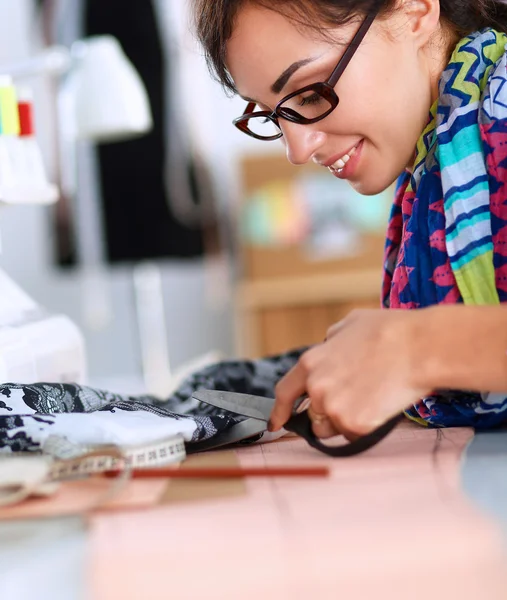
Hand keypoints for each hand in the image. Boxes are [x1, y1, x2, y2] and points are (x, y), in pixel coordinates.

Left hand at [270, 308, 431, 439]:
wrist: (419, 348)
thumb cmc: (390, 332)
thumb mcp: (350, 324)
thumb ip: (331, 341)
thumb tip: (328, 346)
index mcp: (311, 362)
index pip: (285, 392)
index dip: (279, 410)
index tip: (277, 423)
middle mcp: (316, 387)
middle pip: (313, 415)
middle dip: (329, 411)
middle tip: (356, 397)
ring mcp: (334, 407)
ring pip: (332, 428)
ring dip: (344, 421)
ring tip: (370, 398)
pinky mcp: (354, 424)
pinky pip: (353, 435)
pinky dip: (365, 426)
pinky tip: (380, 405)